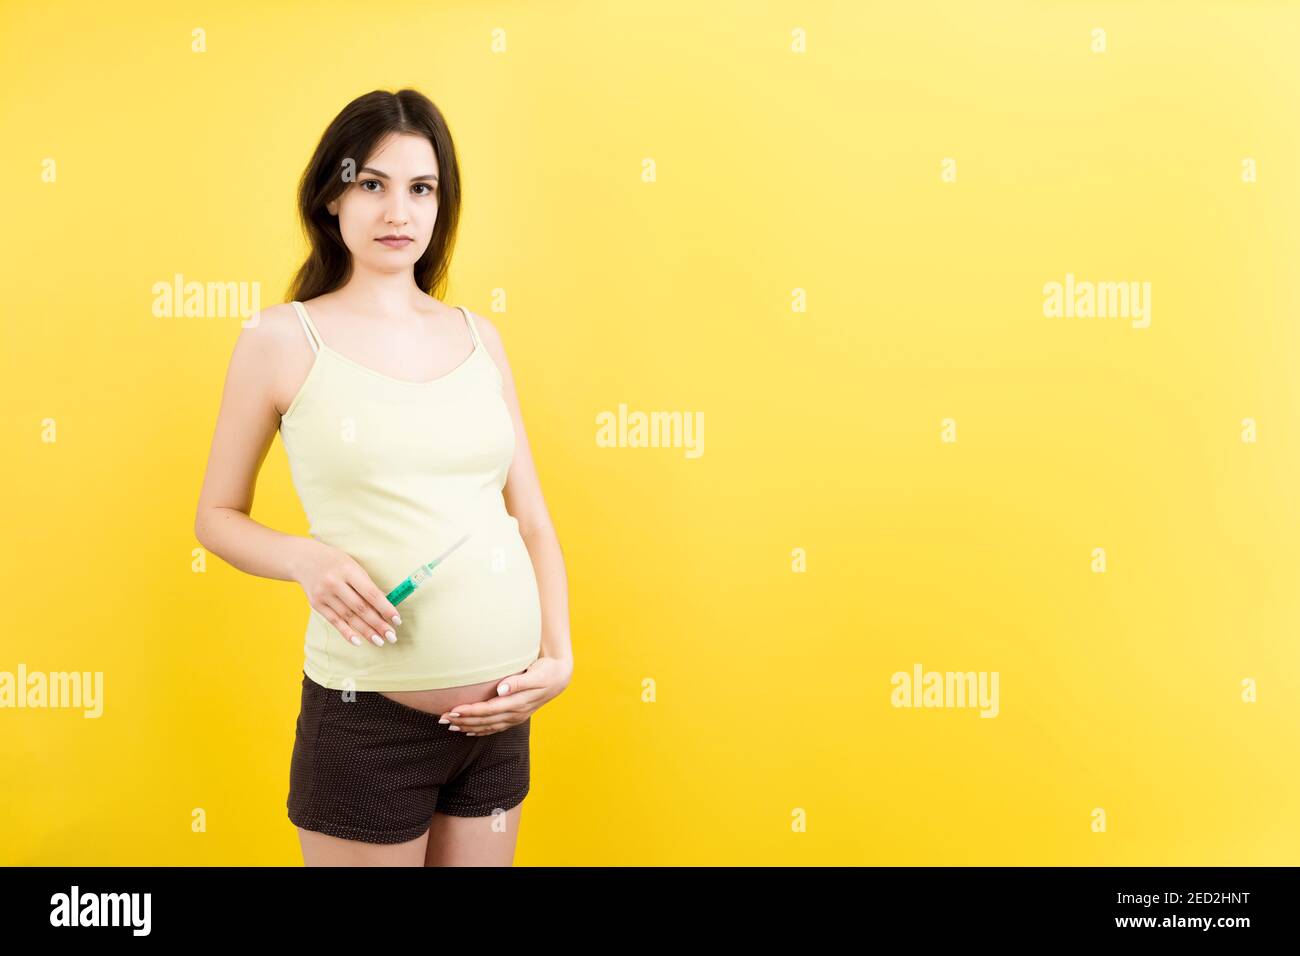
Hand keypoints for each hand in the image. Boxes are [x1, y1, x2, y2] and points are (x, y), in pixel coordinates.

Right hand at [291, 538, 401, 647]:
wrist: (303, 559)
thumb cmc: (335, 562)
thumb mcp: (352, 566)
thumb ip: (366, 585)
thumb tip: (384, 608)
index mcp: (348, 570)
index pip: (371, 593)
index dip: (385, 608)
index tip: (397, 620)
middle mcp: (335, 583)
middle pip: (361, 608)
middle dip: (378, 624)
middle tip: (392, 637)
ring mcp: (324, 595)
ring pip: (349, 617)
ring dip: (366, 631)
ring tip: (379, 641)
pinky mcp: (316, 604)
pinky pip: (334, 621)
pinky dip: (347, 632)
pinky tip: (358, 641)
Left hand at [442, 655, 572, 735]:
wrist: (560, 677)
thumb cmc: (546, 671)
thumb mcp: (535, 673)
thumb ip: (518, 681)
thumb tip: (502, 689)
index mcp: (518, 703)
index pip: (488, 710)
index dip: (469, 712)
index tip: (452, 710)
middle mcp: (515, 714)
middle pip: (484, 721)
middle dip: (463, 720)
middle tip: (443, 718)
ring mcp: (515, 717)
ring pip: (487, 726)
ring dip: (468, 727)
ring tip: (450, 726)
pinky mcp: (516, 717)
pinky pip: (495, 728)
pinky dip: (480, 730)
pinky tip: (469, 731)